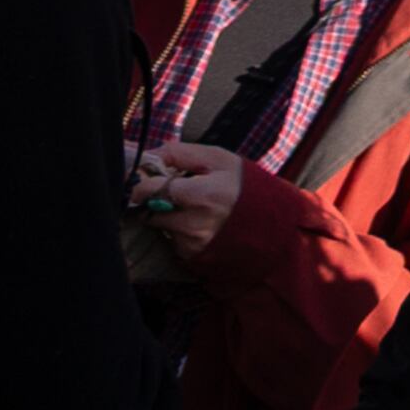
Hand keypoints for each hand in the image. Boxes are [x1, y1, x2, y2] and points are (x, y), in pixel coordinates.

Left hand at [130, 139, 244, 256]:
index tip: (139, 175)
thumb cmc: (242, 185)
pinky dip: (174, 228)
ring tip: (185, 204)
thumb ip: (179, 153)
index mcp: (202, 195)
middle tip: (166, 188)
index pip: (149, 190)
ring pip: (158, 224)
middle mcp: (194, 224)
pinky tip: (193, 220)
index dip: (138, 181)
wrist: (271, 223)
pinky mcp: (190, 257)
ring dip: (163, 213)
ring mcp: (191, 244)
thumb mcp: (218, 158)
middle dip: (151, 198)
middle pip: (148, 209)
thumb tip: (145, 154)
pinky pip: (169, 238)